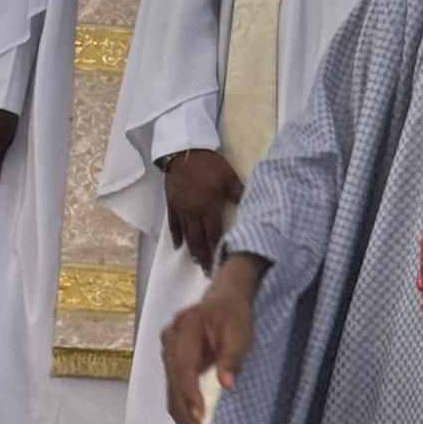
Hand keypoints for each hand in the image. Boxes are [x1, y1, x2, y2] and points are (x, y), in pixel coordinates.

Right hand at [162, 148, 243, 273]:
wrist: (184, 151)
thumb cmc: (209, 164)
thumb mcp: (228, 176)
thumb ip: (238, 193)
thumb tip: (250, 206)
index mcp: (209, 207)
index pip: (214, 234)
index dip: (217, 249)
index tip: (221, 263)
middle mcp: (194, 212)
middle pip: (199, 239)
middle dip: (204, 256)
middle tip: (207, 271)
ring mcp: (181, 209)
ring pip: (187, 234)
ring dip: (192, 249)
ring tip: (196, 261)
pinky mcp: (171, 204)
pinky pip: (173, 224)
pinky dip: (176, 236)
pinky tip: (178, 246)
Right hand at [162, 253, 264, 423]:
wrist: (223, 300)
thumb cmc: (233, 315)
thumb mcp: (240, 333)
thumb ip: (232, 358)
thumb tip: (227, 385)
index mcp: (184, 330)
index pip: (184, 368)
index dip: (190, 394)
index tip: (200, 417)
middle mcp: (169, 342)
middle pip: (173, 385)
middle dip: (186, 417)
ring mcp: (167, 354)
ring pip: (171, 393)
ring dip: (182, 420)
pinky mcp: (172, 364)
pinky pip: (174, 391)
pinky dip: (183, 411)